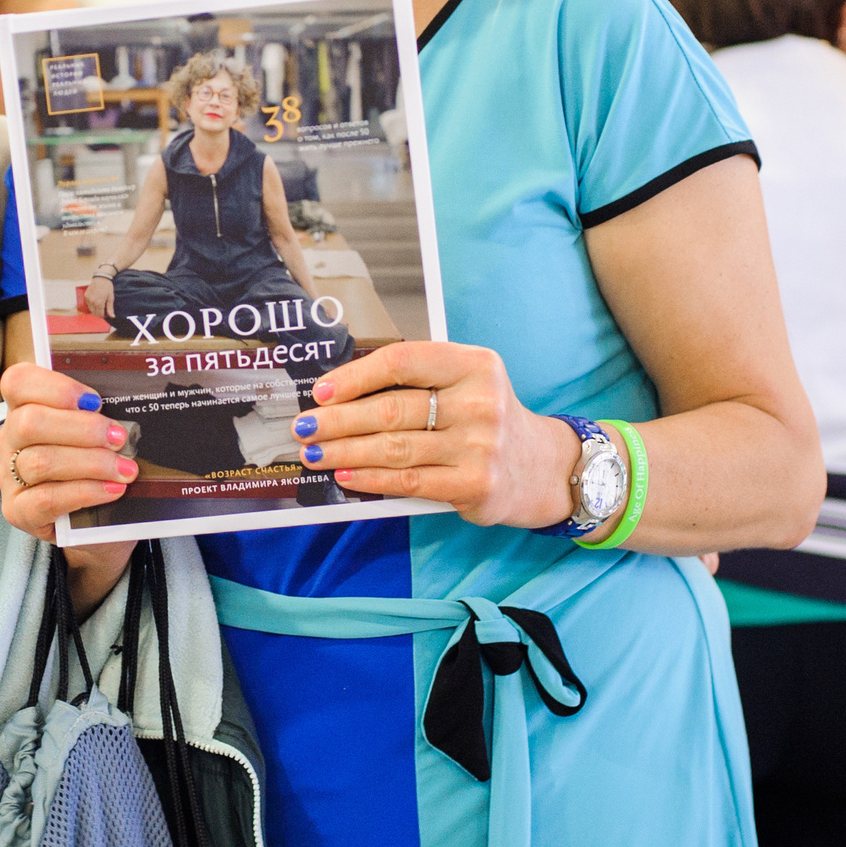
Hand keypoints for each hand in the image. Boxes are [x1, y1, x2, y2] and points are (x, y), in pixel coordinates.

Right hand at [0, 361, 138, 536]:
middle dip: (83, 429)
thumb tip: (126, 403)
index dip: (56, 388)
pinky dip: (85, 492)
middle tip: (119, 437)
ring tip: (125, 469)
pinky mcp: (18, 511)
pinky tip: (112, 490)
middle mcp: (10, 440)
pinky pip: (47, 499)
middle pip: (30, 422)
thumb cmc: (93, 465)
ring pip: (41, 462)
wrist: (91, 522)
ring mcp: (10, 477)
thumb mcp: (92, 433)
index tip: (94, 400)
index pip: (19, 383)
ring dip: (91, 463)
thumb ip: (97, 414)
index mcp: (24, 408)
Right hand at [82, 276, 113, 318]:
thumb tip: (112, 316)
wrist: (101, 277)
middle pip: (95, 313)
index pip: (100, 315)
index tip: (107, 312)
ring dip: (95, 309)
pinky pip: (88, 304)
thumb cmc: (107, 287)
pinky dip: (92, 305)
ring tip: (100, 304)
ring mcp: (88, 299)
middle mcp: (92, 302)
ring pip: (91, 309)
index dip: (104, 315)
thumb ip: (110, 308)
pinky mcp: (86, 296)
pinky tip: (96, 300)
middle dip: (100, 313)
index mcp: (99, 303)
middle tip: (104, 308)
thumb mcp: (111, 298)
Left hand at [294, 341, 578, 529]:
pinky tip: (345, 476)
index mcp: (474, 365)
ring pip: (394, 448)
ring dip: (344, 452)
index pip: (403, 362)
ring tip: (314, 453)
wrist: (541, 467)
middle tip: (304, 427)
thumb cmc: (486, 419)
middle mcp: (480, 402)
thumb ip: (417, 383)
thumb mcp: (466, 384)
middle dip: (338, 420)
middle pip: (392, 409)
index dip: (356, 376)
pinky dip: (370, 479)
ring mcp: (480, 446)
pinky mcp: (475, 484)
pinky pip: (409, 480)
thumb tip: (341, 395)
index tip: (322, 391)